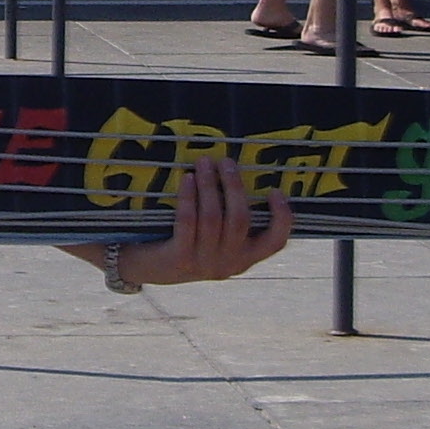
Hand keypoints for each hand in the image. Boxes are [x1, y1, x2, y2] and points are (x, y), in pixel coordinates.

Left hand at [108, 151, 293, 288]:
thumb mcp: (216, 236)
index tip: (275, 190)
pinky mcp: (180, 259)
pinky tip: (186, 179)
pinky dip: (189, 197)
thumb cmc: (187, 240)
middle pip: (240, 220)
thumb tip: (239, 172)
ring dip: (210, 185)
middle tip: (226, 161)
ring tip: (204, 162)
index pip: (275, 243)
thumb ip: (231, 216)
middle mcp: (228, 264)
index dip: (282, 218)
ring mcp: (204, 264)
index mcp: (245, 258)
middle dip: (234, 186)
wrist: (147, 267)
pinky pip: (188, 222)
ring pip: (213, 218)